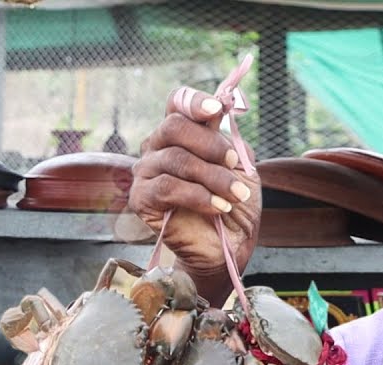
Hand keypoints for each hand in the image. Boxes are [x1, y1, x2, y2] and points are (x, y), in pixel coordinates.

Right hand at [129, 87, 261, 303]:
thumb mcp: (241, 165)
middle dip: (210, 144)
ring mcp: (146, 172)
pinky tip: (217, 207)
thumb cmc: (233, 203)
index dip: (194, 101)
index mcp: (180, 134)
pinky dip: (198, 196)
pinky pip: (166, 187)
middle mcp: (157, 148)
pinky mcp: (141, 199)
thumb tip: (223, 111)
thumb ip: (230, 138)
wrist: (228, 245)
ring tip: (235, 195)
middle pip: (174, 127)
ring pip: (176, 160)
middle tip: (233, 163)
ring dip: (213, 177)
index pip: (177, 103)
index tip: (217, 109)